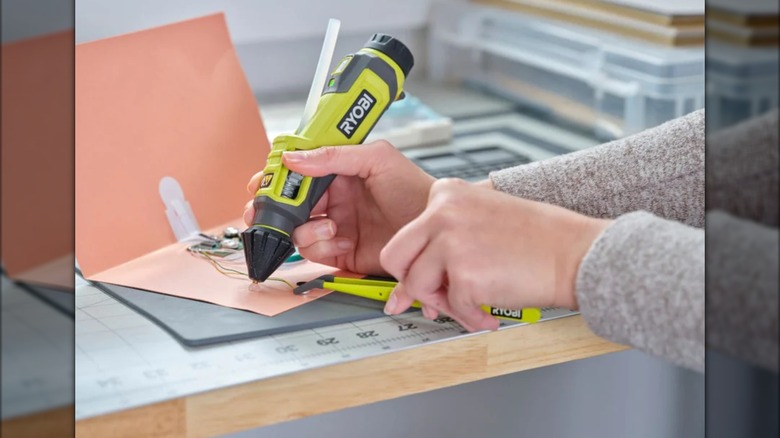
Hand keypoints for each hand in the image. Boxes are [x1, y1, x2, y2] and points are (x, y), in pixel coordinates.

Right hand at [245, 141, 434, 274]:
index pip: (296, 173)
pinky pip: (314, 253)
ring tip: (329, 226)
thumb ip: (334, 156)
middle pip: (287, 205)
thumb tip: (294, 157)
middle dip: (271, 209)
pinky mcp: (341, 253)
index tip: (262, 181)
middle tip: (264, 211)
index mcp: (337, 174)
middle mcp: (333, 200)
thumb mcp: (377, 159)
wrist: (435, 228)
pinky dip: (322, 247)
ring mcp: (335, 227)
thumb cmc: (414, 189)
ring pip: (297, 231)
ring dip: (305, 230)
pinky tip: (343, 241)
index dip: (275, 178)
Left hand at [380, 178, 610, 331]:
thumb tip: (408, 284)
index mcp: (445, 193)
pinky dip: (471, 317)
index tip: (437, 273)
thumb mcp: (480, 219)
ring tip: (471, 303)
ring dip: (444, 303)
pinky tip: (490, 312)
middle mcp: (443, 212)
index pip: (405, 234)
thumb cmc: (537, 239)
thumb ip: (443, 241)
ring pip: (416, 286)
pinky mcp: (464, 274)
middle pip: (394, 257)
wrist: (575, 252)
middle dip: (413, 283)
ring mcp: (451, 241)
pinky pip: (452, 307)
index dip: (418, 262)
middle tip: (438, 294)